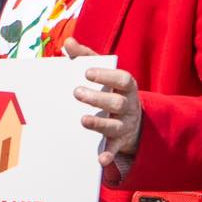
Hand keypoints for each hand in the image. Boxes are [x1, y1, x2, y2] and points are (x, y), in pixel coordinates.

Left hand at [65, 38, 140, 183]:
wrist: (134, 120)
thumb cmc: (112, 90)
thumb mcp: (104, 73)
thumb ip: (87, 57)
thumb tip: (68, 42)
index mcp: (126, 87)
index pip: (123, 79)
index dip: (106, 76)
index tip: (87, 72)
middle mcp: (128, 106)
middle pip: (117, 104)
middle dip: (98, 99)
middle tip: (76, 92)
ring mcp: (125, 125)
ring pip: (115, 126)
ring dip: (99, 124)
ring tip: (83, 120)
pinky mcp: (120, 141)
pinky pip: (115, 149)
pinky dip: (109, 154)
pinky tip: (100, 160)